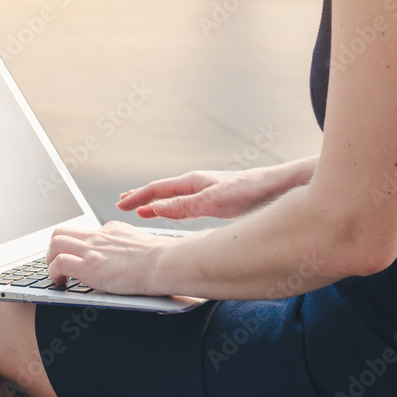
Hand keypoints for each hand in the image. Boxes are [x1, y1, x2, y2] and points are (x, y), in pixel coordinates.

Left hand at [46, 221, 173, 294]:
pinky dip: (53, 272)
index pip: (84, 233)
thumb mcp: (141, 244)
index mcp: (112, 230)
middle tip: (56, 264)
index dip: (74, 246)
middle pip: (62, 232)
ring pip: (55, 243)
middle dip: (53, 249)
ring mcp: (92, 249)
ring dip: (49, 260)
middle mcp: (99, 236)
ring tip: (55, 275)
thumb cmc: (163, 260)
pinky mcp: (90, 266)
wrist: (166, 262)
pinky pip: (58, 263)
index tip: (75, 257)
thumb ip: (127, 248)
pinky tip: (61, 283)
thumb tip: (127, 260)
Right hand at [116, 169, 280, 220]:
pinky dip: (170, 209)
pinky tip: (171, 214)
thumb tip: (155, 208)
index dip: (137, 197)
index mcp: (192, 182)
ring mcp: (204, 192)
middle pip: (161, 190)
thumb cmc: (248, 191)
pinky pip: (184, 205)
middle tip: (123, 203)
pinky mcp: (214, 202)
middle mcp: (195, 185)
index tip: (121, 205)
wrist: (276, 188)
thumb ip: (184, 206)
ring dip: (154, 203)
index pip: (157, 189)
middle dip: (141, 197)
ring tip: (140, 209)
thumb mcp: (213, 202)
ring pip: (171, 198)